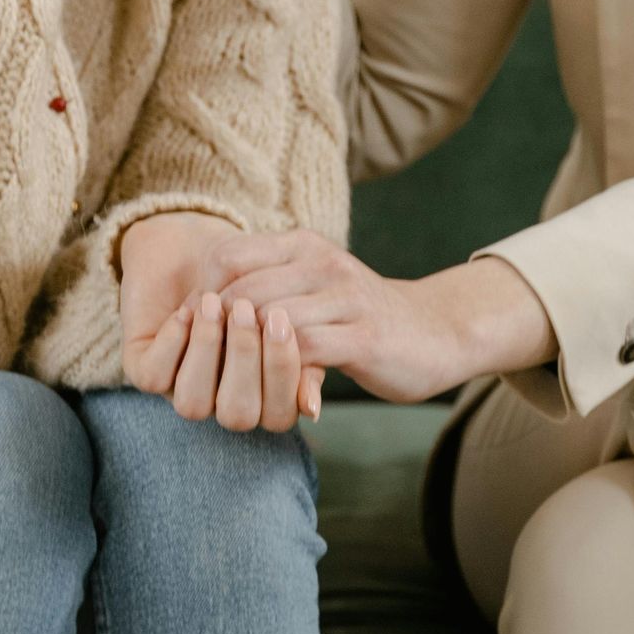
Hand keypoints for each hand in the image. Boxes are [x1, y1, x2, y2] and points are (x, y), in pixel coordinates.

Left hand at [120, 212, 320, 431]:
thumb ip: (304, 351)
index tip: (282, 319)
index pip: (279, 415)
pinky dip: (173, 343)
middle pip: (238, 414)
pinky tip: (186, 312)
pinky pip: (155, 377)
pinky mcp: (143, 370)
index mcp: (261, 395)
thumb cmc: (251, 277)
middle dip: (245, 363)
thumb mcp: (283, 306)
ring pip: (193, 404)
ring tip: (212, 304)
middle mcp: (222, 399)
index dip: (283, 375)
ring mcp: (181, 388)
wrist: (194, 245)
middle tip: (246, 310)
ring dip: (206, 352)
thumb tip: (312, 408)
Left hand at [203, 232, 555, 401]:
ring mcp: (345, 297)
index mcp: (303, 245)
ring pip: (269, 318)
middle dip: (214, 332)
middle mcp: (323, 263)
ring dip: (243, 353)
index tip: (195, 332)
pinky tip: (269, 388)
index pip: (227, 257)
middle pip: (242, 290)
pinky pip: (305, 348)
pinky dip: (278, 369)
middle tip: (201, 365)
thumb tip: (199, 316)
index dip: (201, 295)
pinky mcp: (364, 336)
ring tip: (230, 379)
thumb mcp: (312, 291)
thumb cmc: (361, 317)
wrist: (438, 332)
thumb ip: (266, 292)